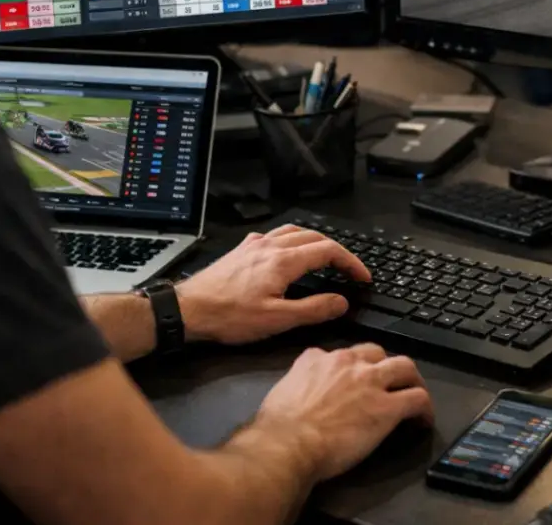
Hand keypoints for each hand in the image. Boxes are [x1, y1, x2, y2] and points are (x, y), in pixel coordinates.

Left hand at [176, 225, 370, 344]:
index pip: (329, 251)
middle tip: (348, 269)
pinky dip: (290, 240)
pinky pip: (273, 235)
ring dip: (315, 241)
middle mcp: (270, 245)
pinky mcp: (241, 250)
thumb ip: (313, 309)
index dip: (351, 263)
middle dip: (337, 251)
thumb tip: (341, 301)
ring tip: (325, 257)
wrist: (188, 310)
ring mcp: (254, 244)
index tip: (362, 277)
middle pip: (314, 236)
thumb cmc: (229, 317)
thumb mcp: (277, 320)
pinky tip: (287, 253)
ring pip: (293, 231)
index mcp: (283, 261)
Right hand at [255, 343, 433, 481]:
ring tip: (414, 393)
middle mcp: (346, 363)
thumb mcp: (282, 391)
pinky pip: (417, 399)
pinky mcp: (387, 407)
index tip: (354, 380)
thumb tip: (297, 394)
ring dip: (411, 380)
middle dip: (384, 366)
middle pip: (377, 353)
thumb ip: (296, 383)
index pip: (343, 354)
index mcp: (318, 359)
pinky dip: (424, 408)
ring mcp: (370, 383)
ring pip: (404, 367)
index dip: (352, 367)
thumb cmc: (279, 427)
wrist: (288, 443)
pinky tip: (423, 420)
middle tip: (388, 383)